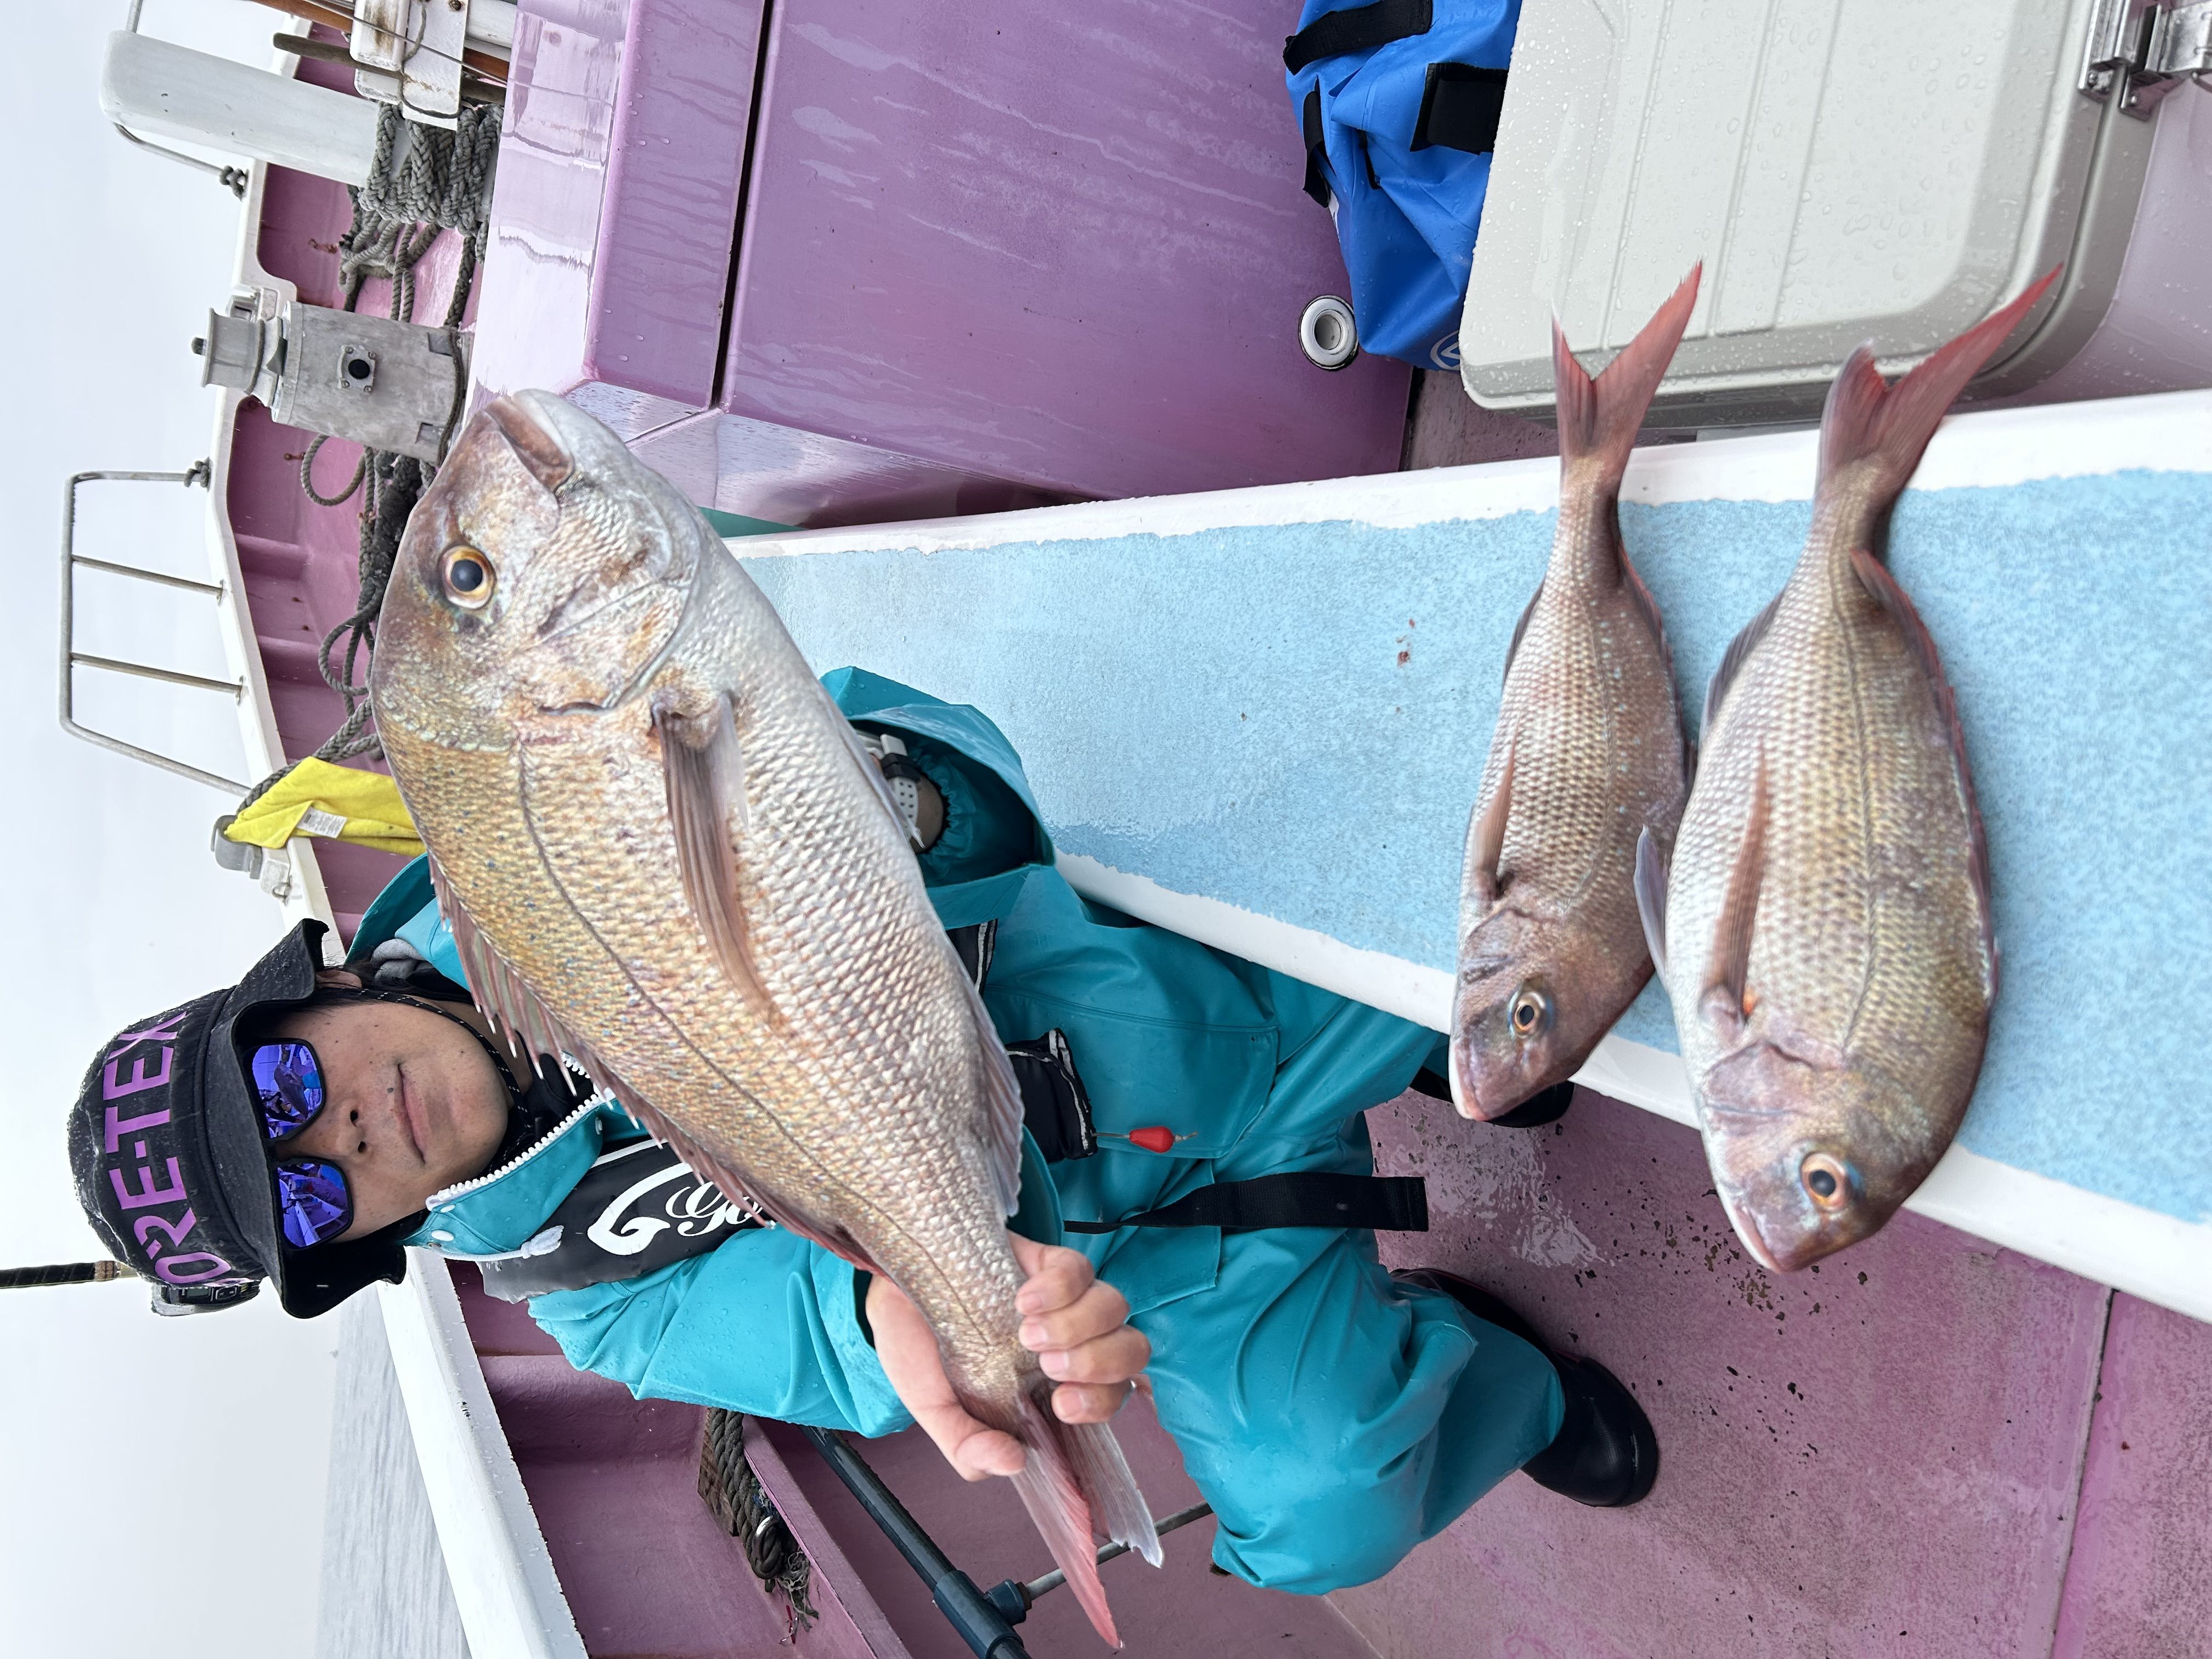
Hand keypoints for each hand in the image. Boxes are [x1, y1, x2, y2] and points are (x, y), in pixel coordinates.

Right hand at [867, 1234, 1150, 1481]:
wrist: (886, 1292)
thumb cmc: (917, 1351)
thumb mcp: (933, 1409)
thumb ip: (966, 1446)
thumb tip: (1012, 1464)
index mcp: (1048, 1389)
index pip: (1109, 1399)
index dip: (1101, 1402)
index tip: (1063, 1404)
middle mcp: (1068, 1344)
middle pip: (1131, 1353)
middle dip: (1100, 1363)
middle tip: (1049, 1366)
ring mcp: (1063, 1301)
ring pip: (1114, 1308)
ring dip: (1079, 1325)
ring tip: (1027, 1333)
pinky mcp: (1048, 1262)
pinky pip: (1081, 1268)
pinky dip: (1060, 1285)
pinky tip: (1022, 1300)